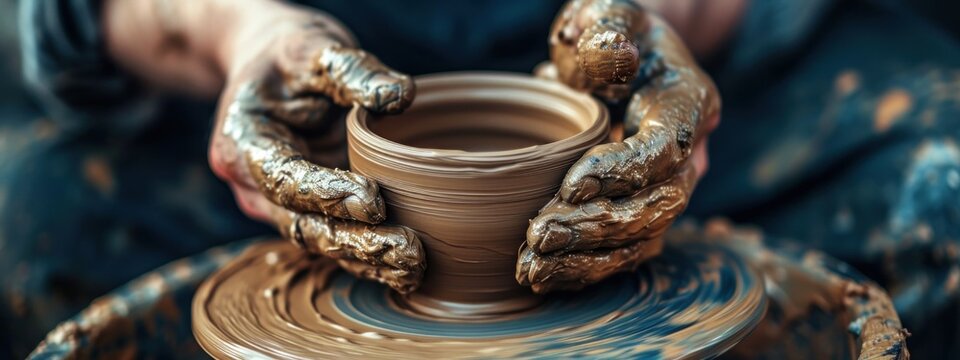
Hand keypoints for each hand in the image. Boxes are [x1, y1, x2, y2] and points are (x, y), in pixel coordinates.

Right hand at [207, 5, 423, 292]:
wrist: (274, 70)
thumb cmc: (292, 56)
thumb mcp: (314, 47)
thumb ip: (351, 70)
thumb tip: (400, 96)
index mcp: (242, 142)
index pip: (283, 177)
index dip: (325, 194)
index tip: (375, 200)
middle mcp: (252, 184)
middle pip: (300, 223)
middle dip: (354, 241)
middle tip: (408, 249)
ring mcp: (276, 204)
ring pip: (317, 241)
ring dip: (365, 258)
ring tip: (415, 266)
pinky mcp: (304, 211)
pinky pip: (332, 239)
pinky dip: (366, 257)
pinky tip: (404, 269)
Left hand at [518, 0, 719, 292]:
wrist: (619, 59)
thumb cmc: (609, 33)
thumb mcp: (608, 13)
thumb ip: (609, 29)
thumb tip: (613, 56)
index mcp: (686, 102)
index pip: (664, 149)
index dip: (623, 172)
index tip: (570, 185)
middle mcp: (688, 154)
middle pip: (659, 206)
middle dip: (599, 226)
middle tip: (539, 233)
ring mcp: (668, 189)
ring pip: (644, 239)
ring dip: (588, 259)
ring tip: (531, 266)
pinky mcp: (643, 213)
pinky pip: (624, 253)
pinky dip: (584, 269)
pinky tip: (542, 275)